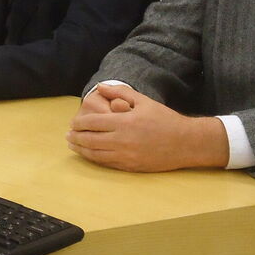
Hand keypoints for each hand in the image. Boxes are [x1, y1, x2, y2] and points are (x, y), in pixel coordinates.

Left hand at [66, 83, 228, 171]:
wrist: (186, 143)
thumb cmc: (165, 119)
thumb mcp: (143, 101)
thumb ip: (120, 92)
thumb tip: (99, 87)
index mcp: (124, 122)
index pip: (93, 123)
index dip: (79, 123)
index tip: (72, 123)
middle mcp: (122, 140)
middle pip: (90, 140)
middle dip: (76, 138)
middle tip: (68, 135)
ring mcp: (126, 156)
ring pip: (96, 154)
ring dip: (81, 150)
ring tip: (73, 146)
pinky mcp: (131, 167)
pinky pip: (107, 164)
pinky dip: (94, 159)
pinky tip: (89, 155)